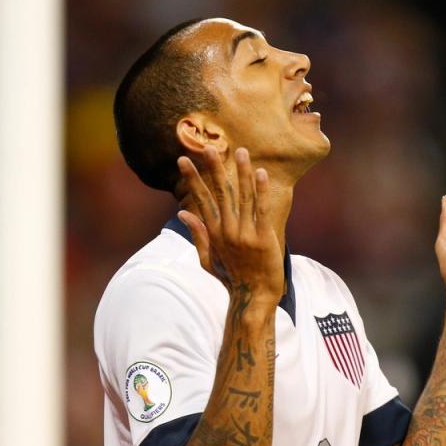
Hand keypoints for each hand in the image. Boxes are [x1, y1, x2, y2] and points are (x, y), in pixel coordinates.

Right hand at [177, 146, 283, 303]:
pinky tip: (261, 174)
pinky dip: (261, 191)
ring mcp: (244, 234)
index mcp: (213, 233)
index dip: (192, 179)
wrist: (253, 297)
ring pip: (242, 197)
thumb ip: (197, 234)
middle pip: (220, 193)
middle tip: (208, 148)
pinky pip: (261, 210)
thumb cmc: (231, 278)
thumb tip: (182, 213)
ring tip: (240, 152)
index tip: (183, 160)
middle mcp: (227, 231)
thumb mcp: (207, 258)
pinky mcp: (263, 238)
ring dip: (241, 172)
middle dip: (213, 169)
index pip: (200, 199)